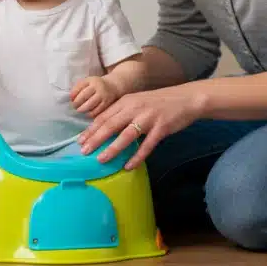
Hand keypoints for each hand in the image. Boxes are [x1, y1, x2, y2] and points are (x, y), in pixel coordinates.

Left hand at [71, 76, 120, 117]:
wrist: (113, 86)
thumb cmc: (96, 85)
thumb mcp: (88, 82)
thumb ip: (79, 88)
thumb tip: (71, 98)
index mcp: (91, 80)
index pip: (80, 87)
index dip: (73, 94)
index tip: (71, 99)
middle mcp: (97, 87)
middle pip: (84, 96)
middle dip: (77, 103)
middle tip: (74, 106)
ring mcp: (103, 95)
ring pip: (90, 104)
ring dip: (82, 109)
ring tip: (80, 110)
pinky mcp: (106, 103)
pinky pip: (97, 110)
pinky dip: (90, 113)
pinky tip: (87, 113)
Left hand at [76, 87, 206, 169]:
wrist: (186, 99)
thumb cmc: (159, 102)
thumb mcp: (138, 101)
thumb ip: (123, 111)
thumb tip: (105, 126)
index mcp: (126, 101)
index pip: (104, 116)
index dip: (91, 129)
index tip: (80, 141)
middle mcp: (135, 108)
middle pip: (110, 125)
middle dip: (96, 139)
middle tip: (84, 151)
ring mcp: (148, 118)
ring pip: (126, 135)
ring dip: (112, 149)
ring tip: (101, 159)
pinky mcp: (161, 128)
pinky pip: (147, 145)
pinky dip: (137, 157)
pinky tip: (128, 166)